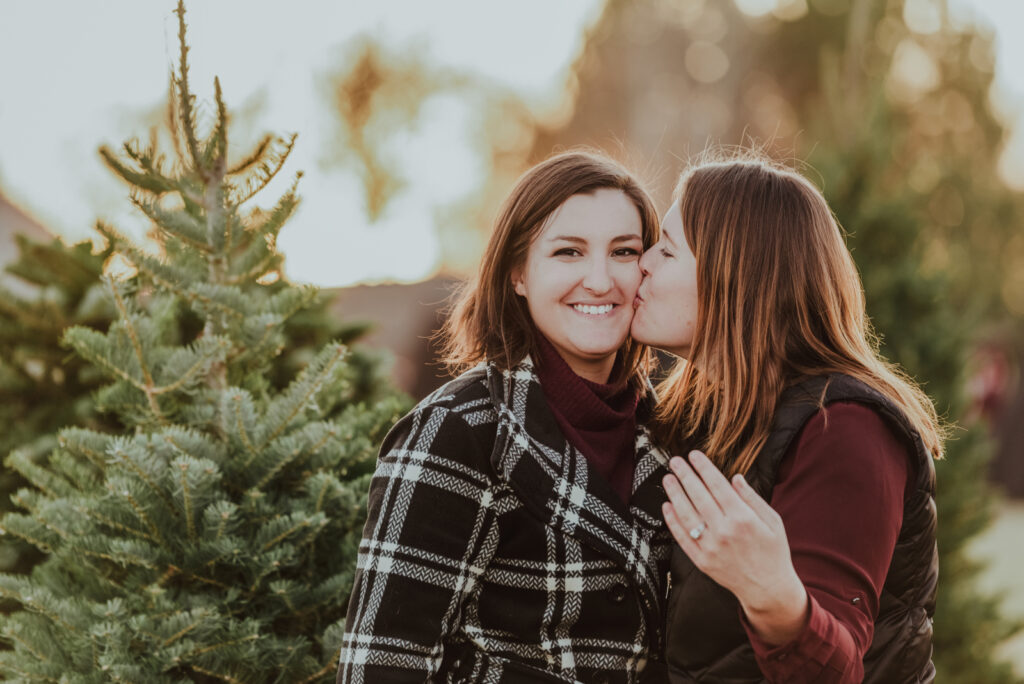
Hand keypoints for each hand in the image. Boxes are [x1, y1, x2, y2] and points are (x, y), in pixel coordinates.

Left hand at [662, 450, 808, 644]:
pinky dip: (673, 521)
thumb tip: (735, 477)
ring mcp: (711, 547)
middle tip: (675, 461)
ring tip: (668, 479)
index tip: (694, 455)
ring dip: (675, 494)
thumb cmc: (773, 552)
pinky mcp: (702, 561)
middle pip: (699, 496)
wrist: (768, 589)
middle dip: (685, 475)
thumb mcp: (773, 521)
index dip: (704, 468)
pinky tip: (667, 506)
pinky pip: (682, 538)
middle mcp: (724, 531)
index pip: (718, 486)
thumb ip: (752, 498)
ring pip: (687, 515)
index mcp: (743, 518)